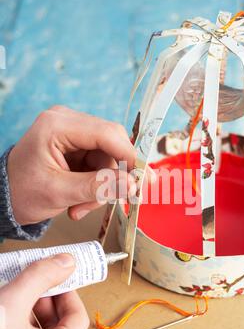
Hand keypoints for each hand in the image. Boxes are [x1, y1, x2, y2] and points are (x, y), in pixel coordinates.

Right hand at [0, 253, 88, 328]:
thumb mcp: (12, 300)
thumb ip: (42, 276)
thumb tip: (66, 262)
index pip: (77, 317)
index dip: (67, 292)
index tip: (55, 278)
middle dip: (46, 304)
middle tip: (32, 286)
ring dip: (32, 319)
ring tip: (14, 301)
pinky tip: (4, 324)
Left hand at [7, 105, 136, 224]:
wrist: (4, 197)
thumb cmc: (22, 192)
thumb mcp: (59, 193)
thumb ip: (97, 187)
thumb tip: (132, 185)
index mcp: (57, 126)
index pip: (107, 134)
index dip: (130, 157)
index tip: (143, 181)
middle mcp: (67, 121)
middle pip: (112, 144)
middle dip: (113, 176)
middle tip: (112, 200)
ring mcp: (72, 132)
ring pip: (108, 157)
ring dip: (101, 186)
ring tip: (80, 207)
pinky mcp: (76, 144)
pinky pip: (100, 163)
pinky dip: (95, 184)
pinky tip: (79, 200)